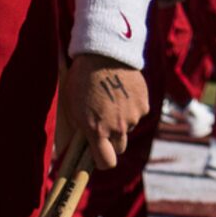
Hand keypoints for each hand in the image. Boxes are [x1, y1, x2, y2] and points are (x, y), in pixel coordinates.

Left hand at [54, 53, 148, 172]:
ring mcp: (132, 117)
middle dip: (112, 141)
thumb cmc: (80, 78)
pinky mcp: (144, 106)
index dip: (102, 162)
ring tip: (109, 99)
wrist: (104, 54)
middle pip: (119, 147)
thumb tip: (81, 144)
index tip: (98, 158)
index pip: (105, 161)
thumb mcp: (72, 104)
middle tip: (103, 125)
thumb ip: (80, 127)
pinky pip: (137, 114)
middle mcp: (116, 127)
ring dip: (120, 121)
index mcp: (95, 129)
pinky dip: (130, 107)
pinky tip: (120, 91)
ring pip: (127, 128)